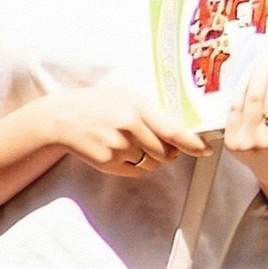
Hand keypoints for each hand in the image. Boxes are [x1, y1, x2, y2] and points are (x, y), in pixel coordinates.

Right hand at [38, 86, 209, 177]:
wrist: (60, 118)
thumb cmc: (97, 104)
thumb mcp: (126, 98)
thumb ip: (152, 113)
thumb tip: (181, 132)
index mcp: (136, 108)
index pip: (172, 131)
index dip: (193, 143)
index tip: (207, 150)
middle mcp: (129, 129)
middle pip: (167, 153)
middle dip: (169, 151)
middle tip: (158, 142)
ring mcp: (118, 148)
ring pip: (153, 164)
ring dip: (151, 158)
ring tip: (131, 142)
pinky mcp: (108, 163)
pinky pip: (136, 171)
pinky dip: (135, 165)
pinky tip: (120, 150)